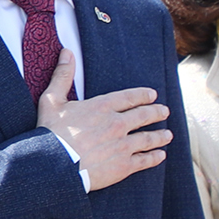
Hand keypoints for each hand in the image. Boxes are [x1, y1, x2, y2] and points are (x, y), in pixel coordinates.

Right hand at [34, 52, 170, 191]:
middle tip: (165, 111)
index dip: (142, 95)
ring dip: (160, 136)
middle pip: (144, 116)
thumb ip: (62, 76)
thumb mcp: (52, 100)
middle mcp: (117, 124)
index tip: (152, 95)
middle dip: (156, 112)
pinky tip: (160, 156)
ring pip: (148, 138)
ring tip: (167, 135)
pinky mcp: (123, 166)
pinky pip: (144, 160)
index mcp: (102, 107)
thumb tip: (67, 52)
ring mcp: (123, 145)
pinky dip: (154, 157)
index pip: (129, 97)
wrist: (55, 165)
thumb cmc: (50, 133)